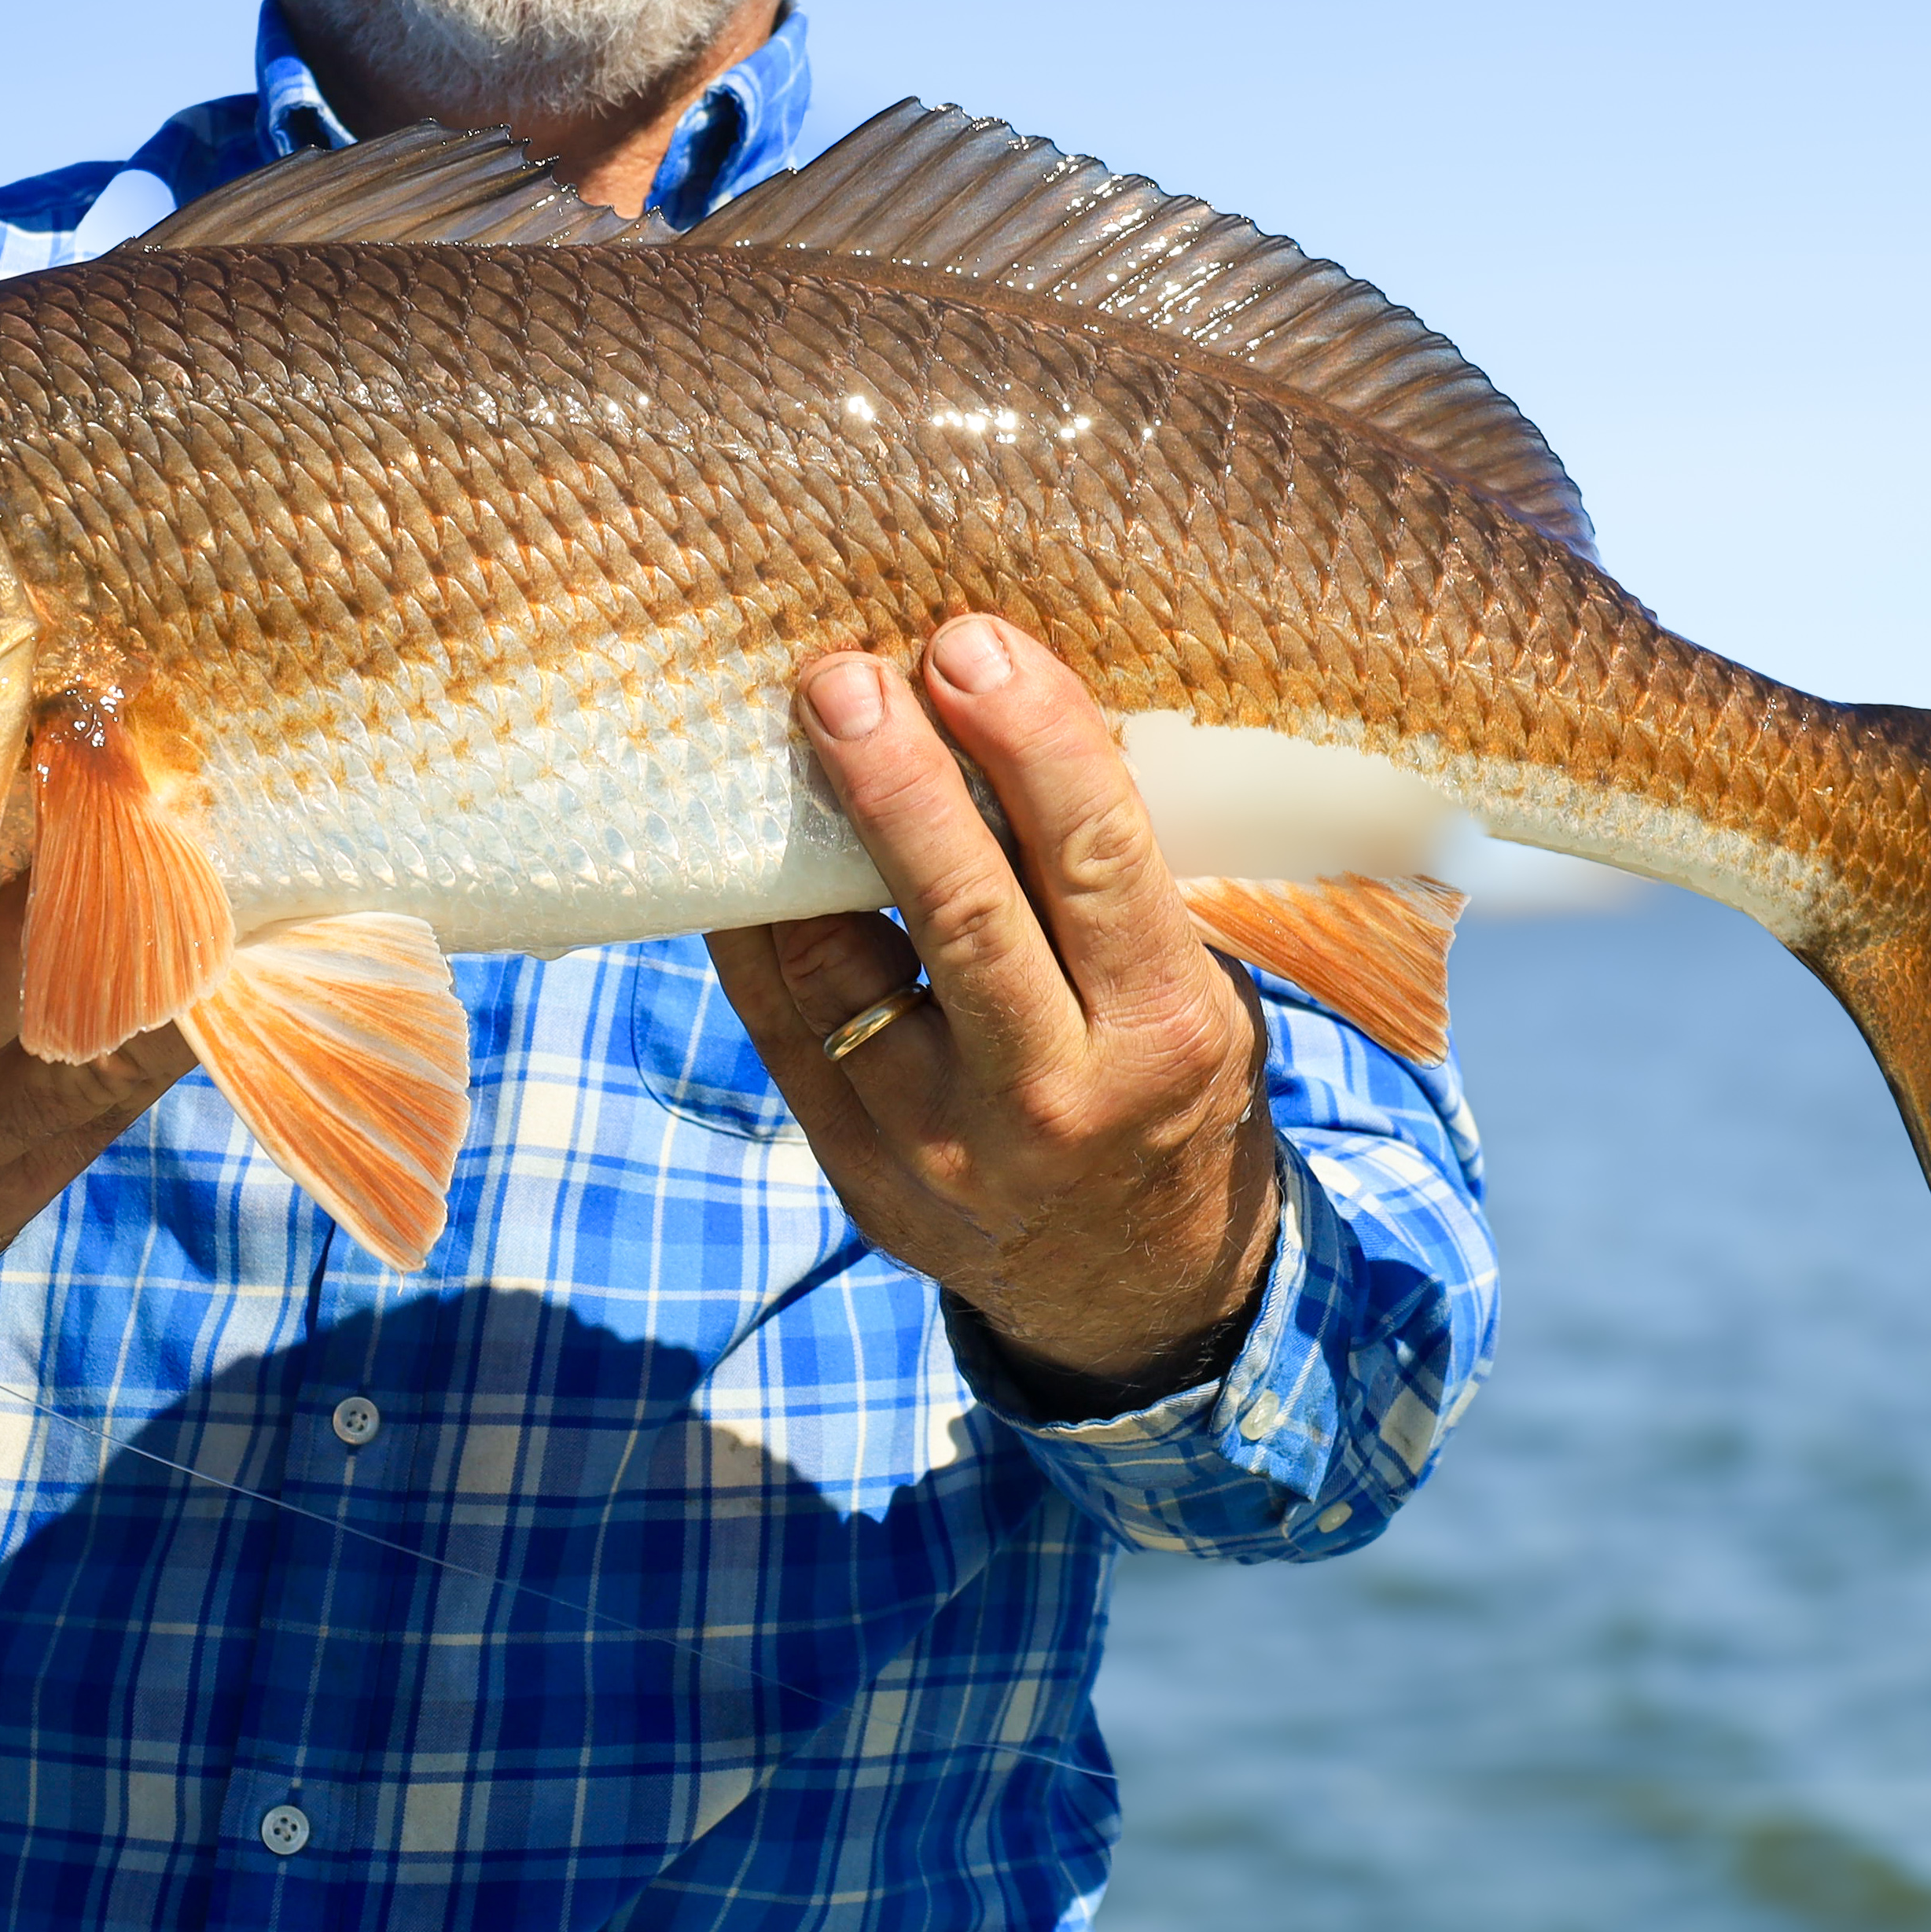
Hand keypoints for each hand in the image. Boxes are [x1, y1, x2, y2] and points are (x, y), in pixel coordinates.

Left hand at [705, 616, 1281, 1417]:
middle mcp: (1054, 1097)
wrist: (1139, 1289)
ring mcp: (940, 1148)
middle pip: (960, 914)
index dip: (1030, 742)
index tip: (968, 643)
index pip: (1096, 862)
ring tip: (776, 733)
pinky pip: (781, 1025)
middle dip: (896, 782)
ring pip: (840, 968)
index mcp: (1164, 1032)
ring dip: (797, 842)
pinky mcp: (858, 1173)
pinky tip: (735, 843)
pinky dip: (752, 927)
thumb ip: (1112, 879)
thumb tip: (999, 704)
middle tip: (842, 673)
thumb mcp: (1195, 986)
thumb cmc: (1171, 1086)